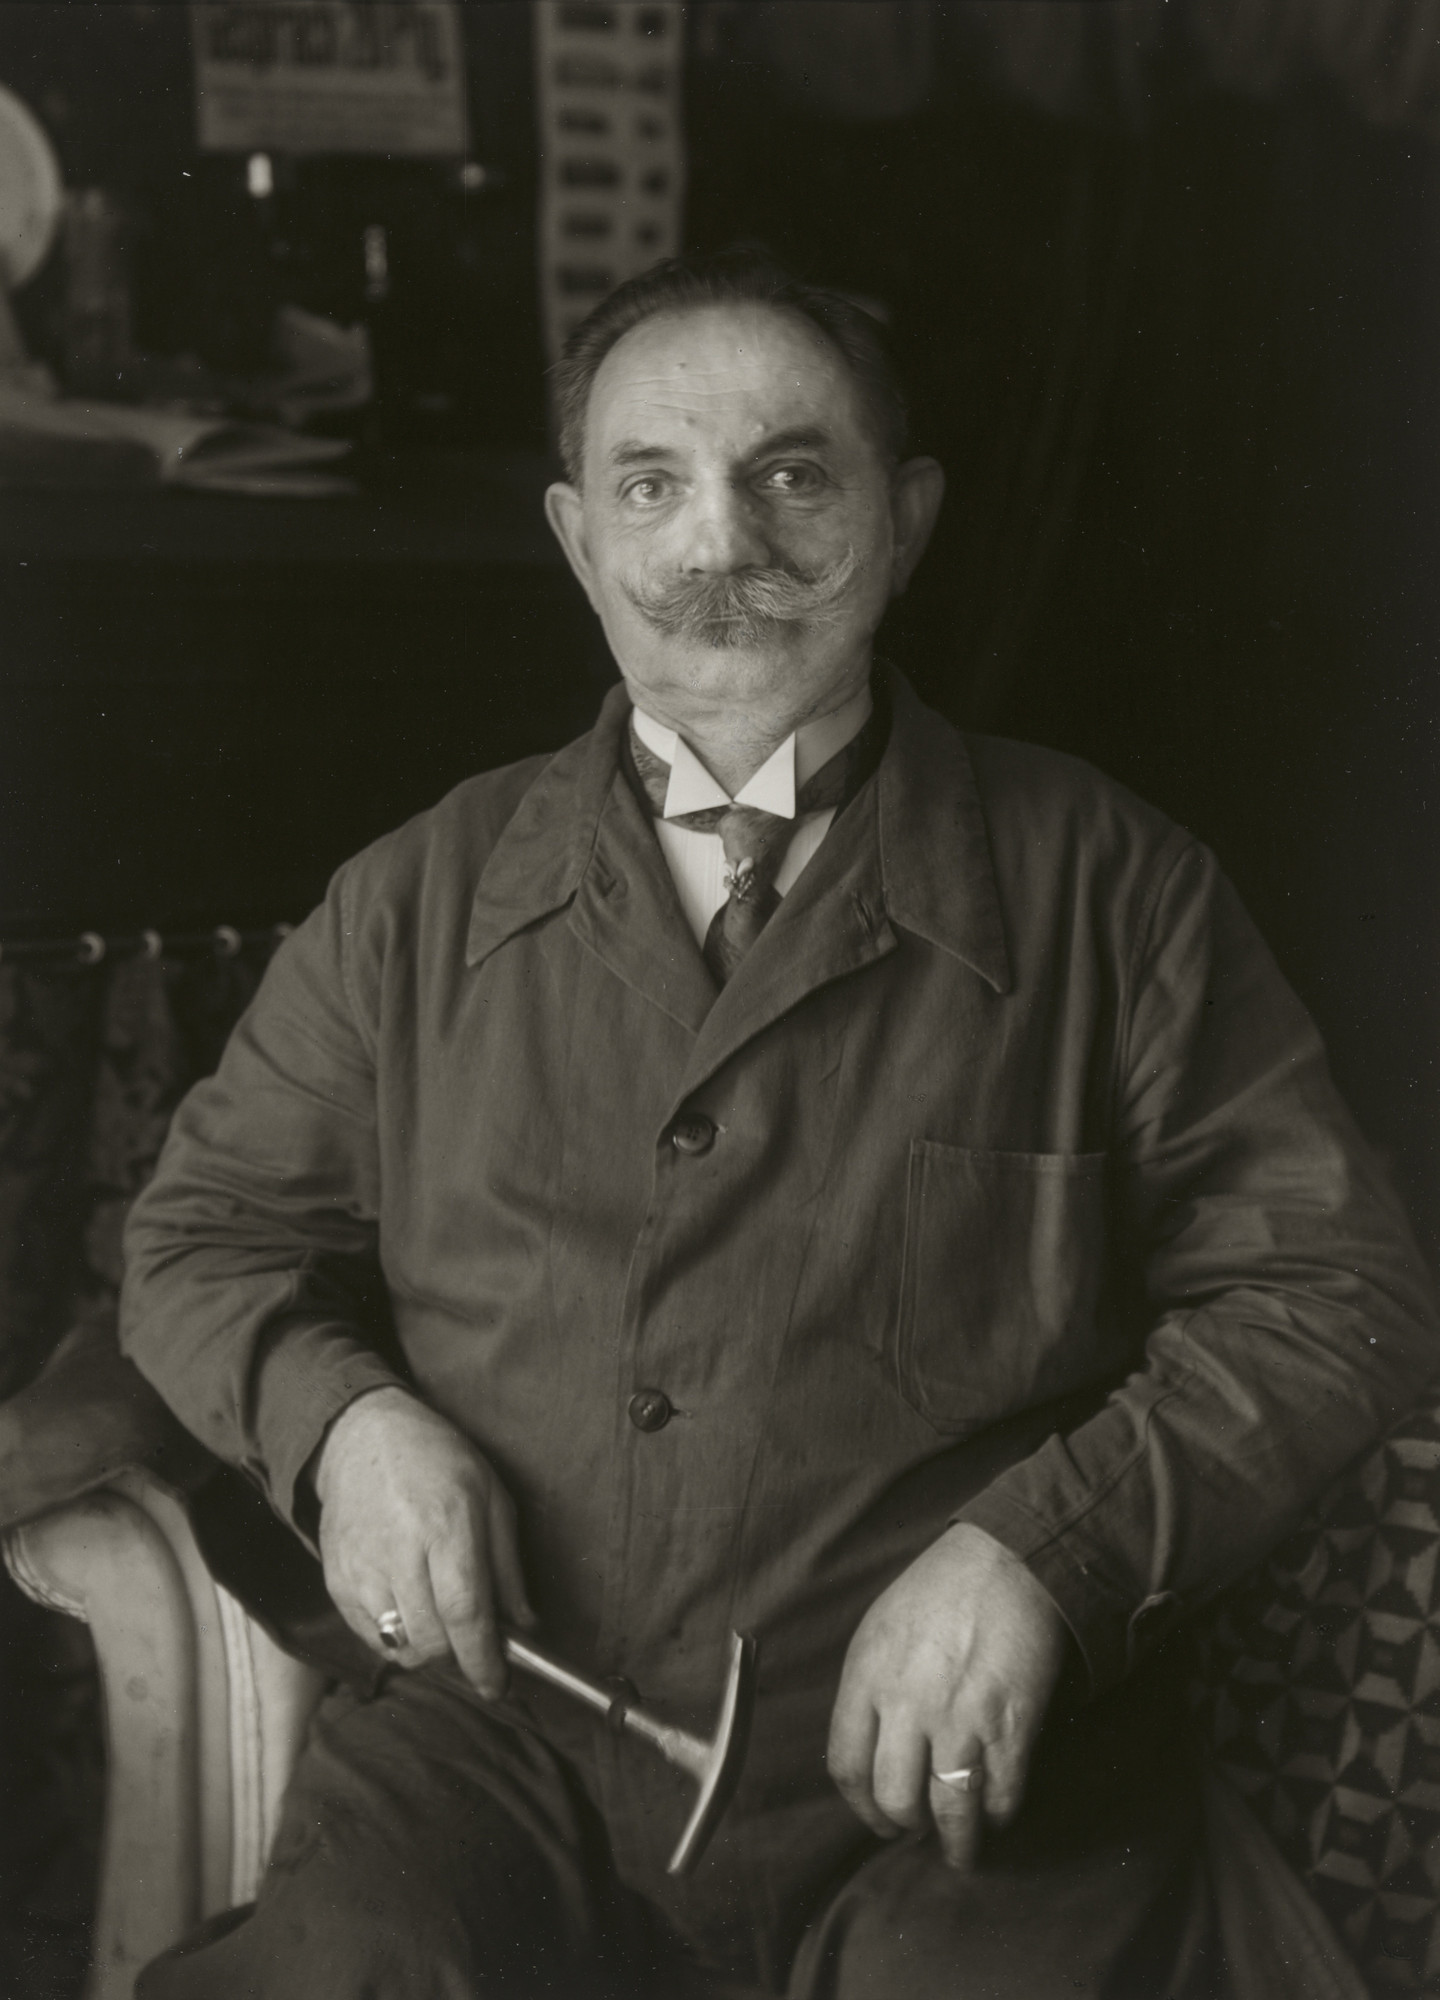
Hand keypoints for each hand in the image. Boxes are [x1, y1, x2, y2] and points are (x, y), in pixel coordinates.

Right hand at [312, 1386, 536, 1696]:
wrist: (362, 1437)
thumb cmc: (437, 1461)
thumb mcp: (491, 1497)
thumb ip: (508, 1567)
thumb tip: (524, 1626)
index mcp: (445, 1525)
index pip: (464, 1613)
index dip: (483, 1659)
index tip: (498, 1684)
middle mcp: (399, 1550)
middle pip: (431, 1641)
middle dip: (458, 1657)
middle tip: (472, 1643)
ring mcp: (361, 1567)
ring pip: (399, 1646)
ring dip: (427, 1651)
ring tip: (440, 1623)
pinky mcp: (336, 1579)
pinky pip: (369, 1636)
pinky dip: (395, 1639)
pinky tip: (409, 1610)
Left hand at [827, 1523, 1069, 1870]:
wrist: (1009, 1562)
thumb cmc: (942, 1590)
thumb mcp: (881, 1629)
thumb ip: (870, 1689)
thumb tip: (874, 1750)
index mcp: (867, 1676)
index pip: (846, 1765)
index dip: (861, 1805)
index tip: (878, 1817)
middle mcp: (907, 1704)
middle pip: (894, 1797)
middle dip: (905, 1825)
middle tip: (917, 1829)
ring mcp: (960, 1719)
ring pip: (949, 1811)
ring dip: (957, 1841)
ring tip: (962, 1849)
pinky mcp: (1009, 1728)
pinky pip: (1000, 1796)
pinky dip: (999, 1814)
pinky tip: (997, 1811)